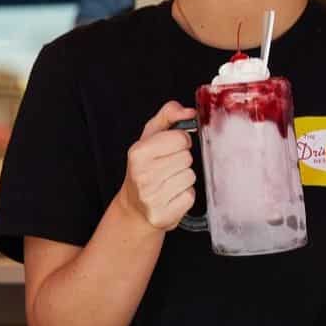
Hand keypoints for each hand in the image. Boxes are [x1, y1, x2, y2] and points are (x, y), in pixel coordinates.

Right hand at [116, 101, 197, 231]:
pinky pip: (190, 196)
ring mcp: (152, 197)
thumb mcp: (151, 136)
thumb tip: (189, 111)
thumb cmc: (145, 167)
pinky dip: (185, 195)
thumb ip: (168, 116)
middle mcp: (142, 175)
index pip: (181, 138)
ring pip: (190, 176)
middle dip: (182, 160)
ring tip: (168, 181)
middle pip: (187, 158)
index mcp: (138, 153)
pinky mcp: (163, 214)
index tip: (171, 148)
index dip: (181, 141)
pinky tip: (171, 195)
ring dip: (184, 178)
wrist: (135, 207)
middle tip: (167, 167)